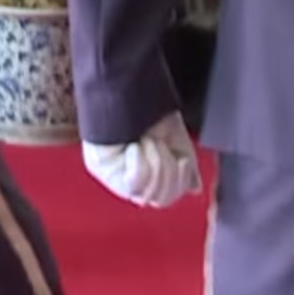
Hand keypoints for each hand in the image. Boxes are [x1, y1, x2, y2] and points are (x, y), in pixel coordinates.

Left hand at [82, 112, 202, 208]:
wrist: (138, 95)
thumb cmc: (155, 115)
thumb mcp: (179, 146)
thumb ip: (187, 170)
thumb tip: (194, 189)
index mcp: (147, 176)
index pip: (167, 199)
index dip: (179, 183)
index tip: (182, 160)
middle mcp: (128, 181)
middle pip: (160, 200)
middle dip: (167, 170)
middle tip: (160, 144)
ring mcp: (112, 176)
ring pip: (147, 193)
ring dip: (155, 162)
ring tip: (146, 140)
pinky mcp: (100, 168)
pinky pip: (133, 183)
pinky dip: (140, 162)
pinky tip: (133, 145)